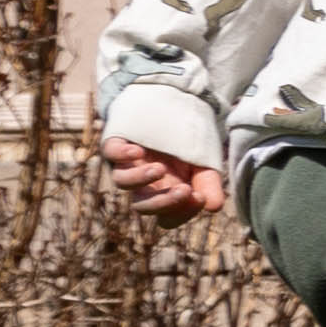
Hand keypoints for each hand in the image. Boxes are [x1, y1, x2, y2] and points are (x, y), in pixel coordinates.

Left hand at [97, 136, 226, 223]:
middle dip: (163, 202)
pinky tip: (139, 152)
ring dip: (140, 179)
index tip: (199, 197)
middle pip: (142, 206)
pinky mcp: (117, 142)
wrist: (174, 109)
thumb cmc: (188, 144)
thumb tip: (214, 207)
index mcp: (164, 193)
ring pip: (121, 181)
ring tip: (160, 169)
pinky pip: (110, 153)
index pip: (167, 218)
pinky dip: (122, 155)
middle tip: (185, 190)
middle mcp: (143, 184)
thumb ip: (209, 185)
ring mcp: (127, 163)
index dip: (181, 213)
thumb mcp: (204, 164)